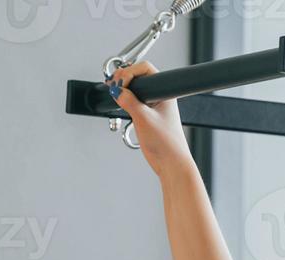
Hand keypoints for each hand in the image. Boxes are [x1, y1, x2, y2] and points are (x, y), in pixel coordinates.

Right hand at [107, 61, 194, 178]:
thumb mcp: (144, 119)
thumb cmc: (167, 144)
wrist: (171, 164)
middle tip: (113, 86)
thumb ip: (129, 102)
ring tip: (114, 93)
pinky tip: (119, 103)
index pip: (146, 69)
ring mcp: (154, 106)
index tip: (118, 83)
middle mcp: (161, 97)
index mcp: (165, 93)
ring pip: (136, 89)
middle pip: (139, 77)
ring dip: (123, 89)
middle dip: (124, 78)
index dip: (129, 72)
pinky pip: (134, 101)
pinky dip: (125, 100)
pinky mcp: (148, 116)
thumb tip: (117, 90)